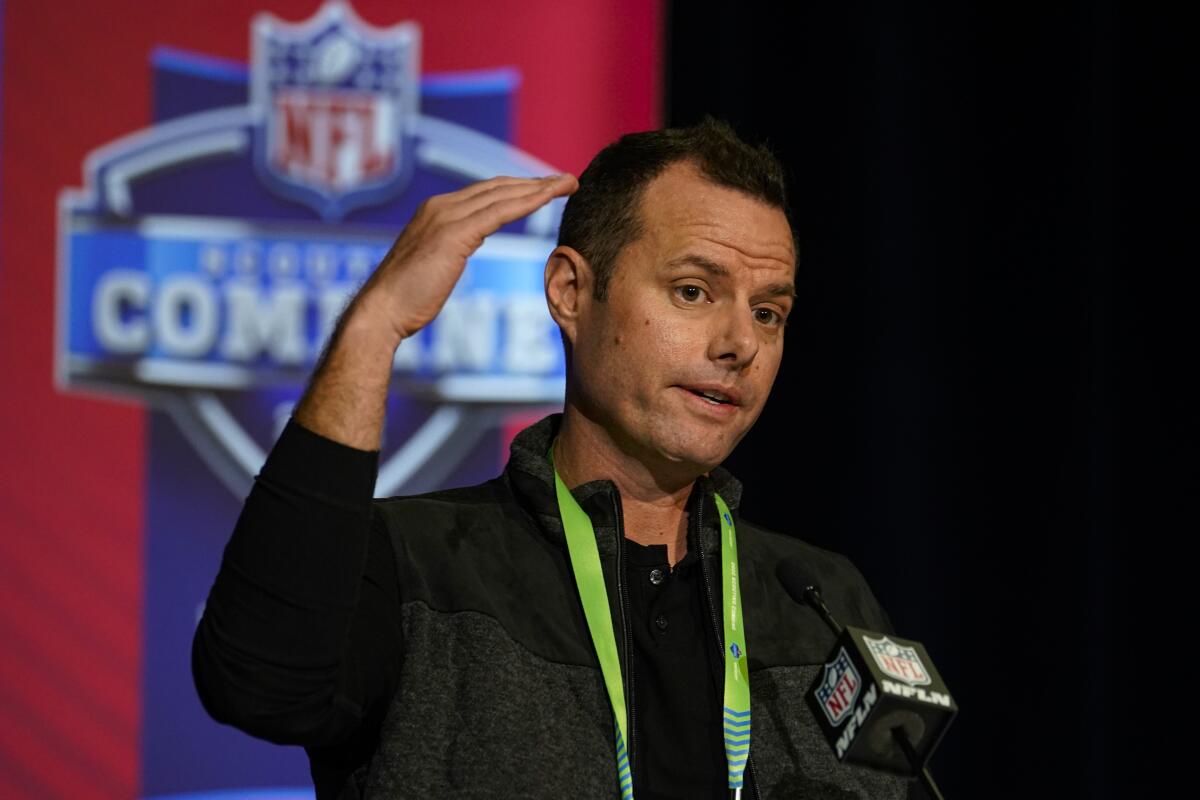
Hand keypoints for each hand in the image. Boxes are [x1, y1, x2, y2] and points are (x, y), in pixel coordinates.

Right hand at [351, 174, 578, 344]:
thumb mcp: (431, 265)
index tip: (544, 188)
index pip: (485, 192)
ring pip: (503, 194)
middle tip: (566, 180)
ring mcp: (446, 216)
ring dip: (539, 187)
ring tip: (568, 183)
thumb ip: (448, 249)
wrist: (381, 311)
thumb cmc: (405, 299)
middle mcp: (440, 206)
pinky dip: (528, 201)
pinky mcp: (454, 234)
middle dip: (534, 181)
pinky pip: (500, 212)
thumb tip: (460, 249)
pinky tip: (549, 198)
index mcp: (435, 211)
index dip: (517, 188)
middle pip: (498, 186)